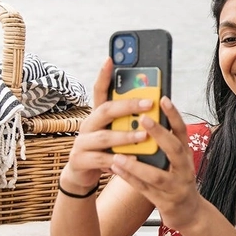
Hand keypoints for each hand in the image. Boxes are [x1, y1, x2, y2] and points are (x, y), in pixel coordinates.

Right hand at [61, 59, 152, 191]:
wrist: (84, 175)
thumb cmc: (107, 150)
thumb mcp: (117, 133)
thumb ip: (129, 121)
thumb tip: (155, 103)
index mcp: (98, 115)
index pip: (99, 91)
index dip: (104, 75)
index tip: (110, 59)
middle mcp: (88, 125)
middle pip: (106, 110)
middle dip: (129, 106)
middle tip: (149, 104)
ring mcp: (81, 142)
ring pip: (104, 136)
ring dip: (126, 135)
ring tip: (143, 136)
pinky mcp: (80, 160)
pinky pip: (101, 159)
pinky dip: (117, 160)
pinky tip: (132, 160)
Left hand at [108, 96, 204, 233]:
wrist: (189, 213)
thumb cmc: (178, 182)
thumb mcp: (177, 162)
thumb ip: (165, 145)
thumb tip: (145, 120)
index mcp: (186, 156)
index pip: (182, 132)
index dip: (174, 115)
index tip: (163, 99)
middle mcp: (185, 170)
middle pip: (175, 150)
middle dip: (160, 134)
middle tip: (144, 120)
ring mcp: (176, 187)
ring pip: (157, 175)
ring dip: (138, 165)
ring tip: (118, 155)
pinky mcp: (165, 202)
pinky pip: (145, 190)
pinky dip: (130, 179)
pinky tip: (116, 170)